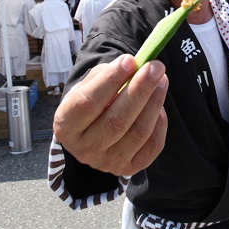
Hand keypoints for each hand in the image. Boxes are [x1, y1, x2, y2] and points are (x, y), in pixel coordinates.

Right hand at [53, 54, 167, 176]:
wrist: (93, 131)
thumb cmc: (92, 101)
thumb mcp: (88, 86)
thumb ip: (106, 75)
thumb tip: (134, 66)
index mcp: (66, 126)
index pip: (87, 103)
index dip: (110, 81)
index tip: (129, 60)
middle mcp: (84, 149)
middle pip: (116, 120)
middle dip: (140, 89)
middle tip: (155, 66)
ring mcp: (107, 163)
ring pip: (138, 132)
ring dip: (154, 102)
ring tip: (162, 80)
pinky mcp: (129, 168)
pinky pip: (152, 146)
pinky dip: (159, 122)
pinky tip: (158, 105)